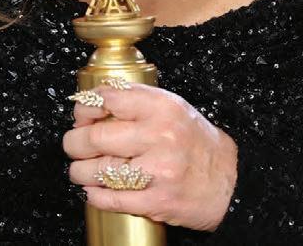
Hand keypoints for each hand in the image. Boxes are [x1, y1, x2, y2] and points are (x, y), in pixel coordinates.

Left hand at [62, 80, 237, 230]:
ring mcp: (158, 171)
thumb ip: (138, 102)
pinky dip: (95, 196)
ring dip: (80, 171)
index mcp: (163, 108)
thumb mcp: (173, 108)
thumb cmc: (196, 141)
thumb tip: (95, 102)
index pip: (110, 99)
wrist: (230, 181)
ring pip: (100, 170)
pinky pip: (113, 199)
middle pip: (98, 136)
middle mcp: (160, 136)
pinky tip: (91, 190)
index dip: (86, 106)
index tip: (81, 113)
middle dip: (75, 141)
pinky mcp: (157, 201)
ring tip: (79, 169)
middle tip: (72, 143)